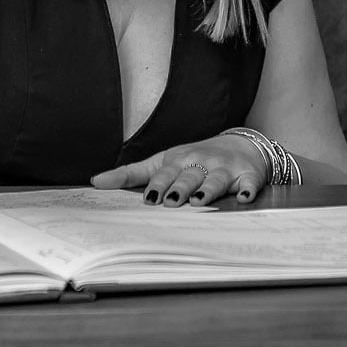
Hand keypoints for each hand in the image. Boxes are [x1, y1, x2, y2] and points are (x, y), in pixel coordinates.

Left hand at [91, 135, 270, 205]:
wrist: (240, 144)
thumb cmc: (194, 159)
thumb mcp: (163, 162)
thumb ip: (131, 174)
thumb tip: (95, 181)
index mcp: (179, 160)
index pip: (166, 173)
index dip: (158, 185)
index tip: (149, 199)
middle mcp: (202, 162)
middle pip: (189, 176)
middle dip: (180, 187)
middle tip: (172, 202)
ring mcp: (226, 169)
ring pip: (216, 179)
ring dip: (208, 189)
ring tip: (200, 201)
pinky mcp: (248, 175)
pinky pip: (250, 183)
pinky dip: (249, 189)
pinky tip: (245, 197)